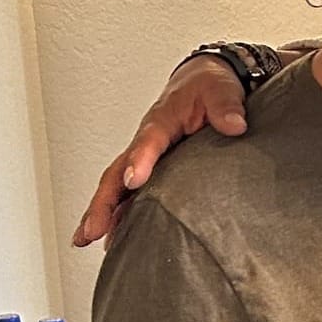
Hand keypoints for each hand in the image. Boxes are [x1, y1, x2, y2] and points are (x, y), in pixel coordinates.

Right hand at [71, 56, 248, 245]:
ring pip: (116, 186)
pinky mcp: (151, 169)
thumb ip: (226, 107)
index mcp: (162, 121)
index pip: (148, 142)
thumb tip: (235, 125)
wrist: (204, 81)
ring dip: (102, 212)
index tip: (133, 180)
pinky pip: (129, 193)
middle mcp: (146, 142)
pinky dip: (118, 214)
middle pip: (117, 172)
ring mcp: (145, 157)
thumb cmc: (208, 86)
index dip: (140, 160)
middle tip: (92, 228)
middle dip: (104, 201)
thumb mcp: (221, 90)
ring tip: (87, 239)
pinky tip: (112, 238)